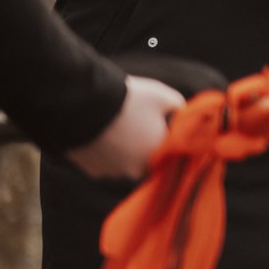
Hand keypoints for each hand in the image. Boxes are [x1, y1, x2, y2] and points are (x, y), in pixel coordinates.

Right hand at [66, 76, 184, 181]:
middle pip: (146, 160)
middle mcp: (137, 169)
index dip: (163, 136)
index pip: (167, 152)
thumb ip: (179, 107)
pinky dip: (105, 154)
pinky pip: (104, 165)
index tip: (157, 122)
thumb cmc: (129, 99)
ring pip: (124, 164)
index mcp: (157, 154)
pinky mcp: (92, 171)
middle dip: (143, 146)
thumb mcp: (163, 96)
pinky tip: (102, 136)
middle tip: (136, 124)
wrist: (84, 105)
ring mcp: (113, 172)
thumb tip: (184, 114)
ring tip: (117, 128)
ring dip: (123, 152)